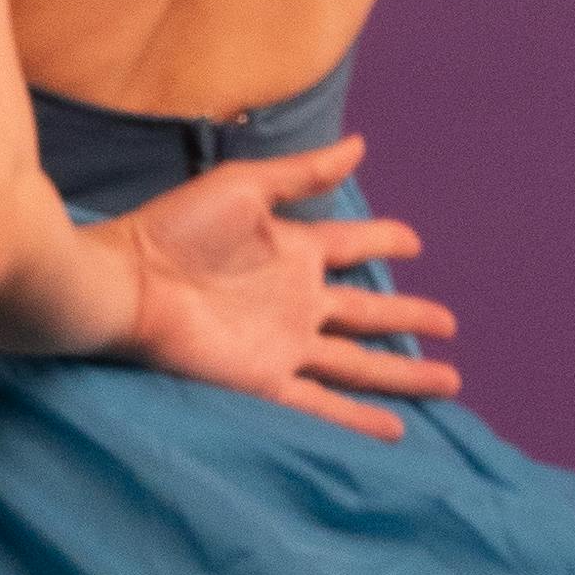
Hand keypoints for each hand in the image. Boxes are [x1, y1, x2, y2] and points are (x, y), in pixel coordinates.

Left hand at [113, 140, 462, 445]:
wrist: (124, 282)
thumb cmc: (172, 228)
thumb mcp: (245, 187)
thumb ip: (303, 174)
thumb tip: (360, 146)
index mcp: (290, 250)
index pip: (352, 244)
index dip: (383, 241)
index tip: (416, 241)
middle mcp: (294, 300)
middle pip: (367, 311)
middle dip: (408, 317)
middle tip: (450, 325)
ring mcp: (283, 343)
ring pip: (358, 363)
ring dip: (402, 373)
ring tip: (448, 381)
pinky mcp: (265, 380)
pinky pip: (322, 404)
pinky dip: (359, 418)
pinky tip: (395, 428)